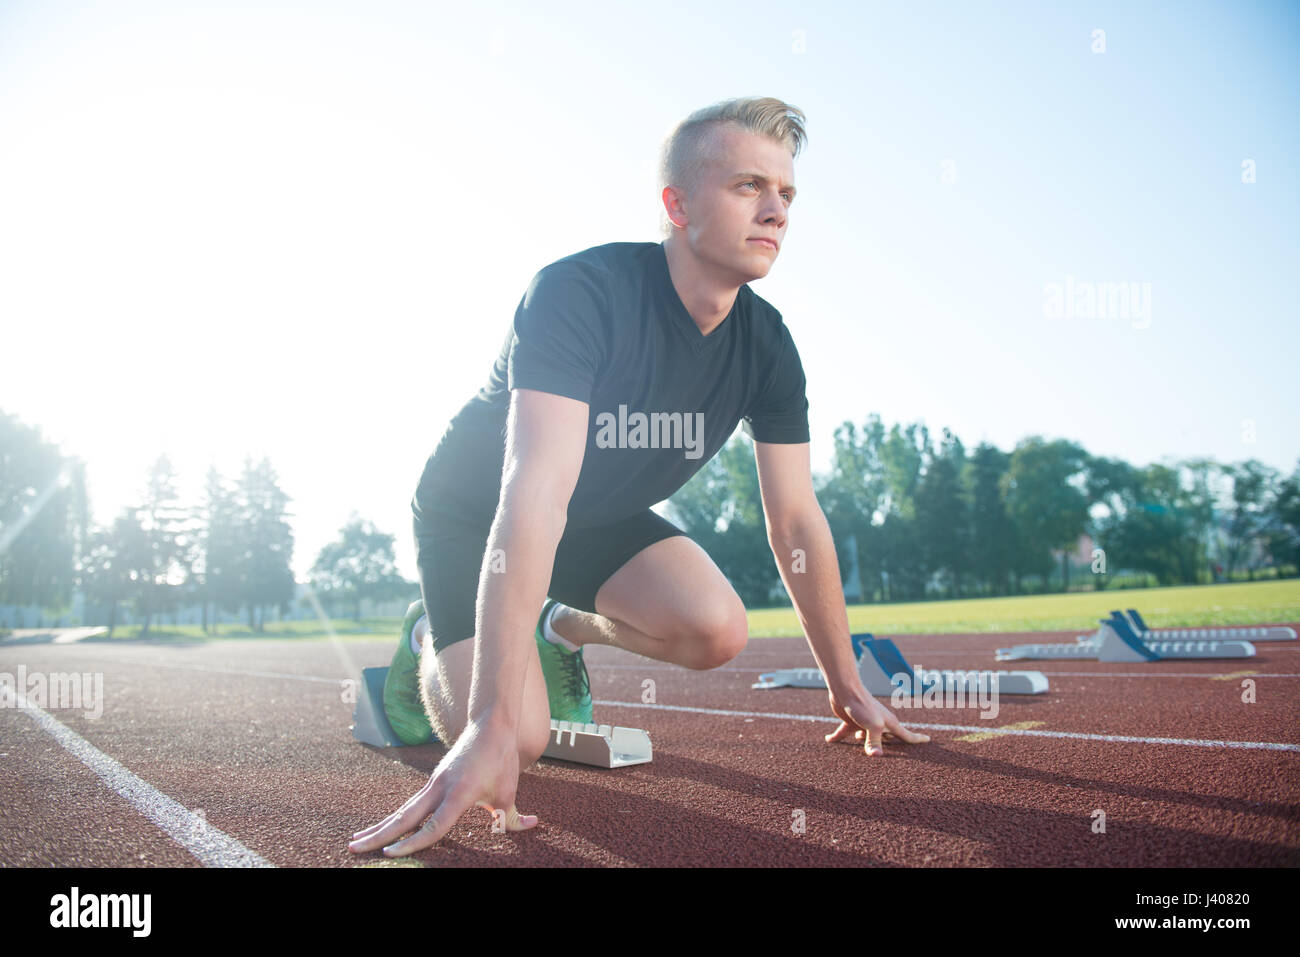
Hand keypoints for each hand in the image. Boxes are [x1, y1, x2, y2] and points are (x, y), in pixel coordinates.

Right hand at [348, 718, 537, 856]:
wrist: (490, 724)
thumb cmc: (501, 758)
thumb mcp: (509, 791)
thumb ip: (515, 817)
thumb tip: (532, 825)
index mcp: (459, 793)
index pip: (433, 825)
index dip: (413, 843)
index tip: (391, 855)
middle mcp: (439, 788)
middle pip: (404, 817)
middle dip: (378, 835)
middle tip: (353, 849)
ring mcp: (433, 783)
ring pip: (402, 810)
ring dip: (379, 827)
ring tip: (355, 842)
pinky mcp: (433, 781)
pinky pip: (410, 804)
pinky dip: (393, 818)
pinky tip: (381, 828)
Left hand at [824, 685, 929, 755]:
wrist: (844, 689)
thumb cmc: (862, 705)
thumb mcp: (871, 725)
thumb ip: (874, 742)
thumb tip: (877, 756)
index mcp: (889, 724)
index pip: (906, 735)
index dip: (917, 739)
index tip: (928, 740)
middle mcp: (879, 724)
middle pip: (887, 739)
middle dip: (890, 745)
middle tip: (897, 756)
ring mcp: (865, 723)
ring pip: (866, 738)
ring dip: (864, 744)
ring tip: (860, 750)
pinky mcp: (851, 721)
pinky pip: (844, 732)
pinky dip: (837, 737)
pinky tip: (828, 739)